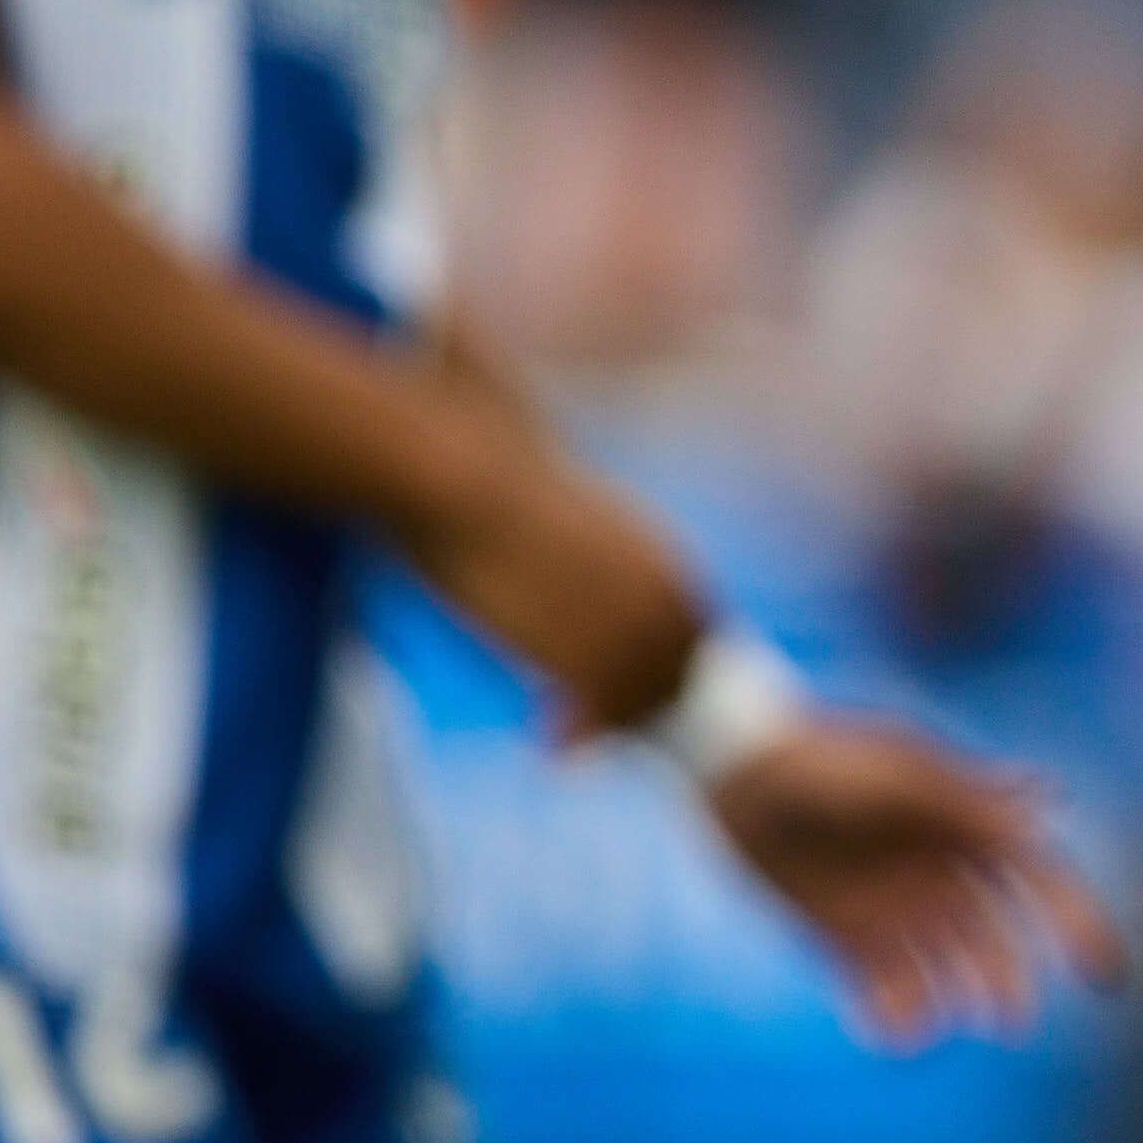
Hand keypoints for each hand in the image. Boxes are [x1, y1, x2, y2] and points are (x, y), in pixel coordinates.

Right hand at [395, 335, 711, 740]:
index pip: (692, 627)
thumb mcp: (539, 487)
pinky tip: (546, 745)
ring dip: (609, 728)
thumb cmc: (474, 461)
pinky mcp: (588, 646)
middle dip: (642, 707)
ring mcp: (629, 615)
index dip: (661, 667)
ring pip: (645, 700)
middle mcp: (659, 581)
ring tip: (565, 742)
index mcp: (654, 547)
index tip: (622, 693)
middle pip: (678, 672)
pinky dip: (580, 739)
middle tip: (591, 735)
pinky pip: (603, 715)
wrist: (449, 469)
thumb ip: (562, 519)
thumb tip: (522, 396)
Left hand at [704, 716, 1129, 1045]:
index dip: (1080, 925)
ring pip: (939, 969)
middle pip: (993, 938)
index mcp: (966, 825)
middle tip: (1009, 1026)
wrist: (730, 765)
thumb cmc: (826, 757)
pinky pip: (878, 985)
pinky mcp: (838, 930)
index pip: (1042, 881)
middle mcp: (936, 868)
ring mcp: (888, 902)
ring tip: (934, 1029)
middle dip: (1008, 981)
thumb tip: (1055, 805)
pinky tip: (891, 1035)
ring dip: (950, 1001)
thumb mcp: (905, 772)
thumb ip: (974, 798)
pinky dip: (891, 1016)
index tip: (1105, 978)